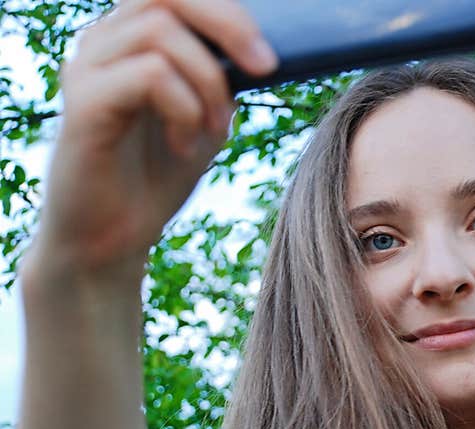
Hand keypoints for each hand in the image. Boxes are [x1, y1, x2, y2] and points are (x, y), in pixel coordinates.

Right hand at [28, 0, 277, 286]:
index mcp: (132, 39)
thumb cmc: (157, 176)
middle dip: (227, 24)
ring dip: (208, 82)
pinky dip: (184, 110)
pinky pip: (149, 75)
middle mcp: (103, 42)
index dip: (227, 11)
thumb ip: (223, 79)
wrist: (112, 238)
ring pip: (160, 32)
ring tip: (214, 129)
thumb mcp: (206, 118)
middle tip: (264, 67)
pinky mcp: (83, 102)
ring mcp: (88, 68)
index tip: (269, 58)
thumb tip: (262, 50)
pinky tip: (184, 147)